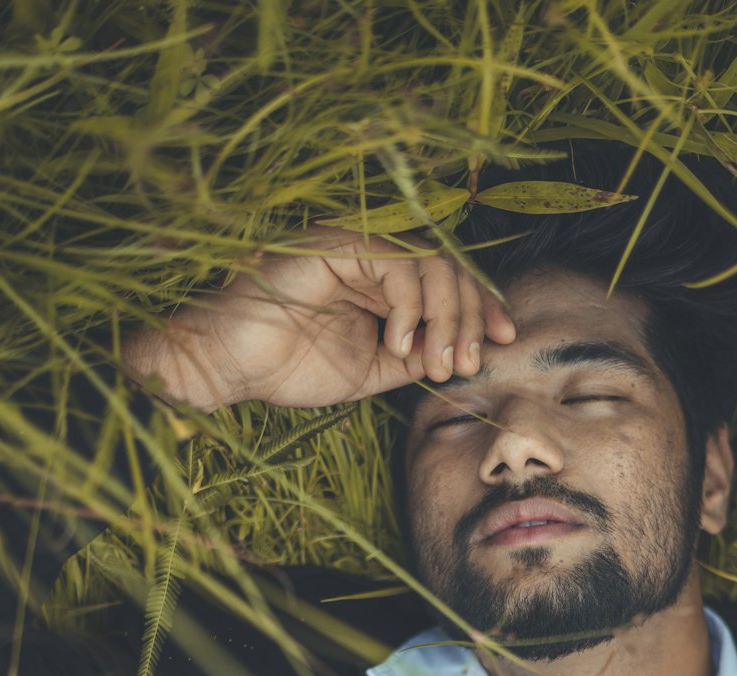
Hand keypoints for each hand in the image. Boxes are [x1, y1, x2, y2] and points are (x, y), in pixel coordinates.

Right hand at [122, 227, 517, 411]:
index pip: (449, 280)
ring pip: (429, 260)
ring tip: (435, 360)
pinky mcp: (334, 244)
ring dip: (445, 315)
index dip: (483, 305)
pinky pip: (395, 261)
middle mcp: (372, 256)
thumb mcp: (374, 371)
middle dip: (469, 316)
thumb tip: (469, 353)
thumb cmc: (290, 368)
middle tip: (466, 364)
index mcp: (383, 282)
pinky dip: (408, 304)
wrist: (231, 368)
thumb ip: (418, 355)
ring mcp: (354, 246)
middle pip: (449, 266)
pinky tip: (396, 342)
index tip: (505, 340)